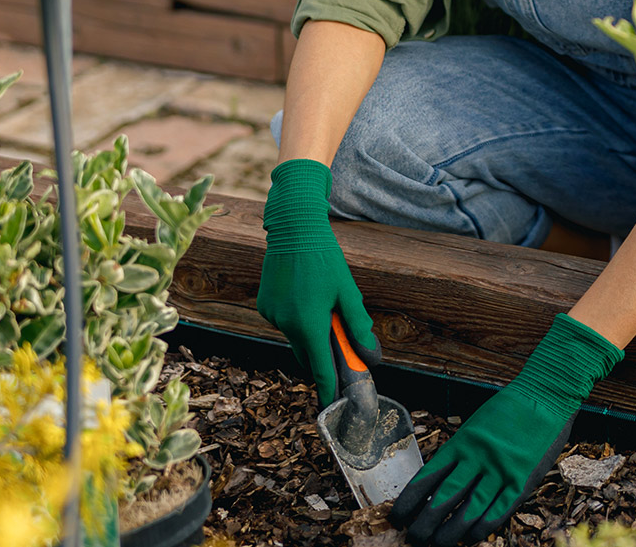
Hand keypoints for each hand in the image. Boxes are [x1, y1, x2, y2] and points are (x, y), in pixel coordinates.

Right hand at [256, 158, 379, 407]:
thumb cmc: (324, 257)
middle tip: (339, 348)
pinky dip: (297, 319)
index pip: (321, 368)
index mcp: (309, 323)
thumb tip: (369, 355)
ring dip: (310, 333)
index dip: (328, 389)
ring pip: (296, 337)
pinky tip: (305, 296)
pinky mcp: (265, 306)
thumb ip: (357, 325)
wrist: (293, 228)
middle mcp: (286, 324)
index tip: (332, 407)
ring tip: (322, 305)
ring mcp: (273, 315)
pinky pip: (284, 322)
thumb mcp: (347, 290)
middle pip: (307, 354)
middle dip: (322, 356)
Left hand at [390, 313, 622, 544]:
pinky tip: (470, 538)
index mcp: (463, 441)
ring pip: (469, 510)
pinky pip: (498, 511)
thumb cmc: (511, 408)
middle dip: (425, 523)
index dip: (410, 500)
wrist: (547, 394)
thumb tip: (439, 481)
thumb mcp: (478, 423)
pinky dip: (482, 528)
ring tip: (436, 544)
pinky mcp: (522, 480)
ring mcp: (500, 470)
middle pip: (444, 498)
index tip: (398, 516)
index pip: (428, 476)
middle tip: (413, 538)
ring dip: (450, 532)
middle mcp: (478, 457)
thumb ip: (462, 451)